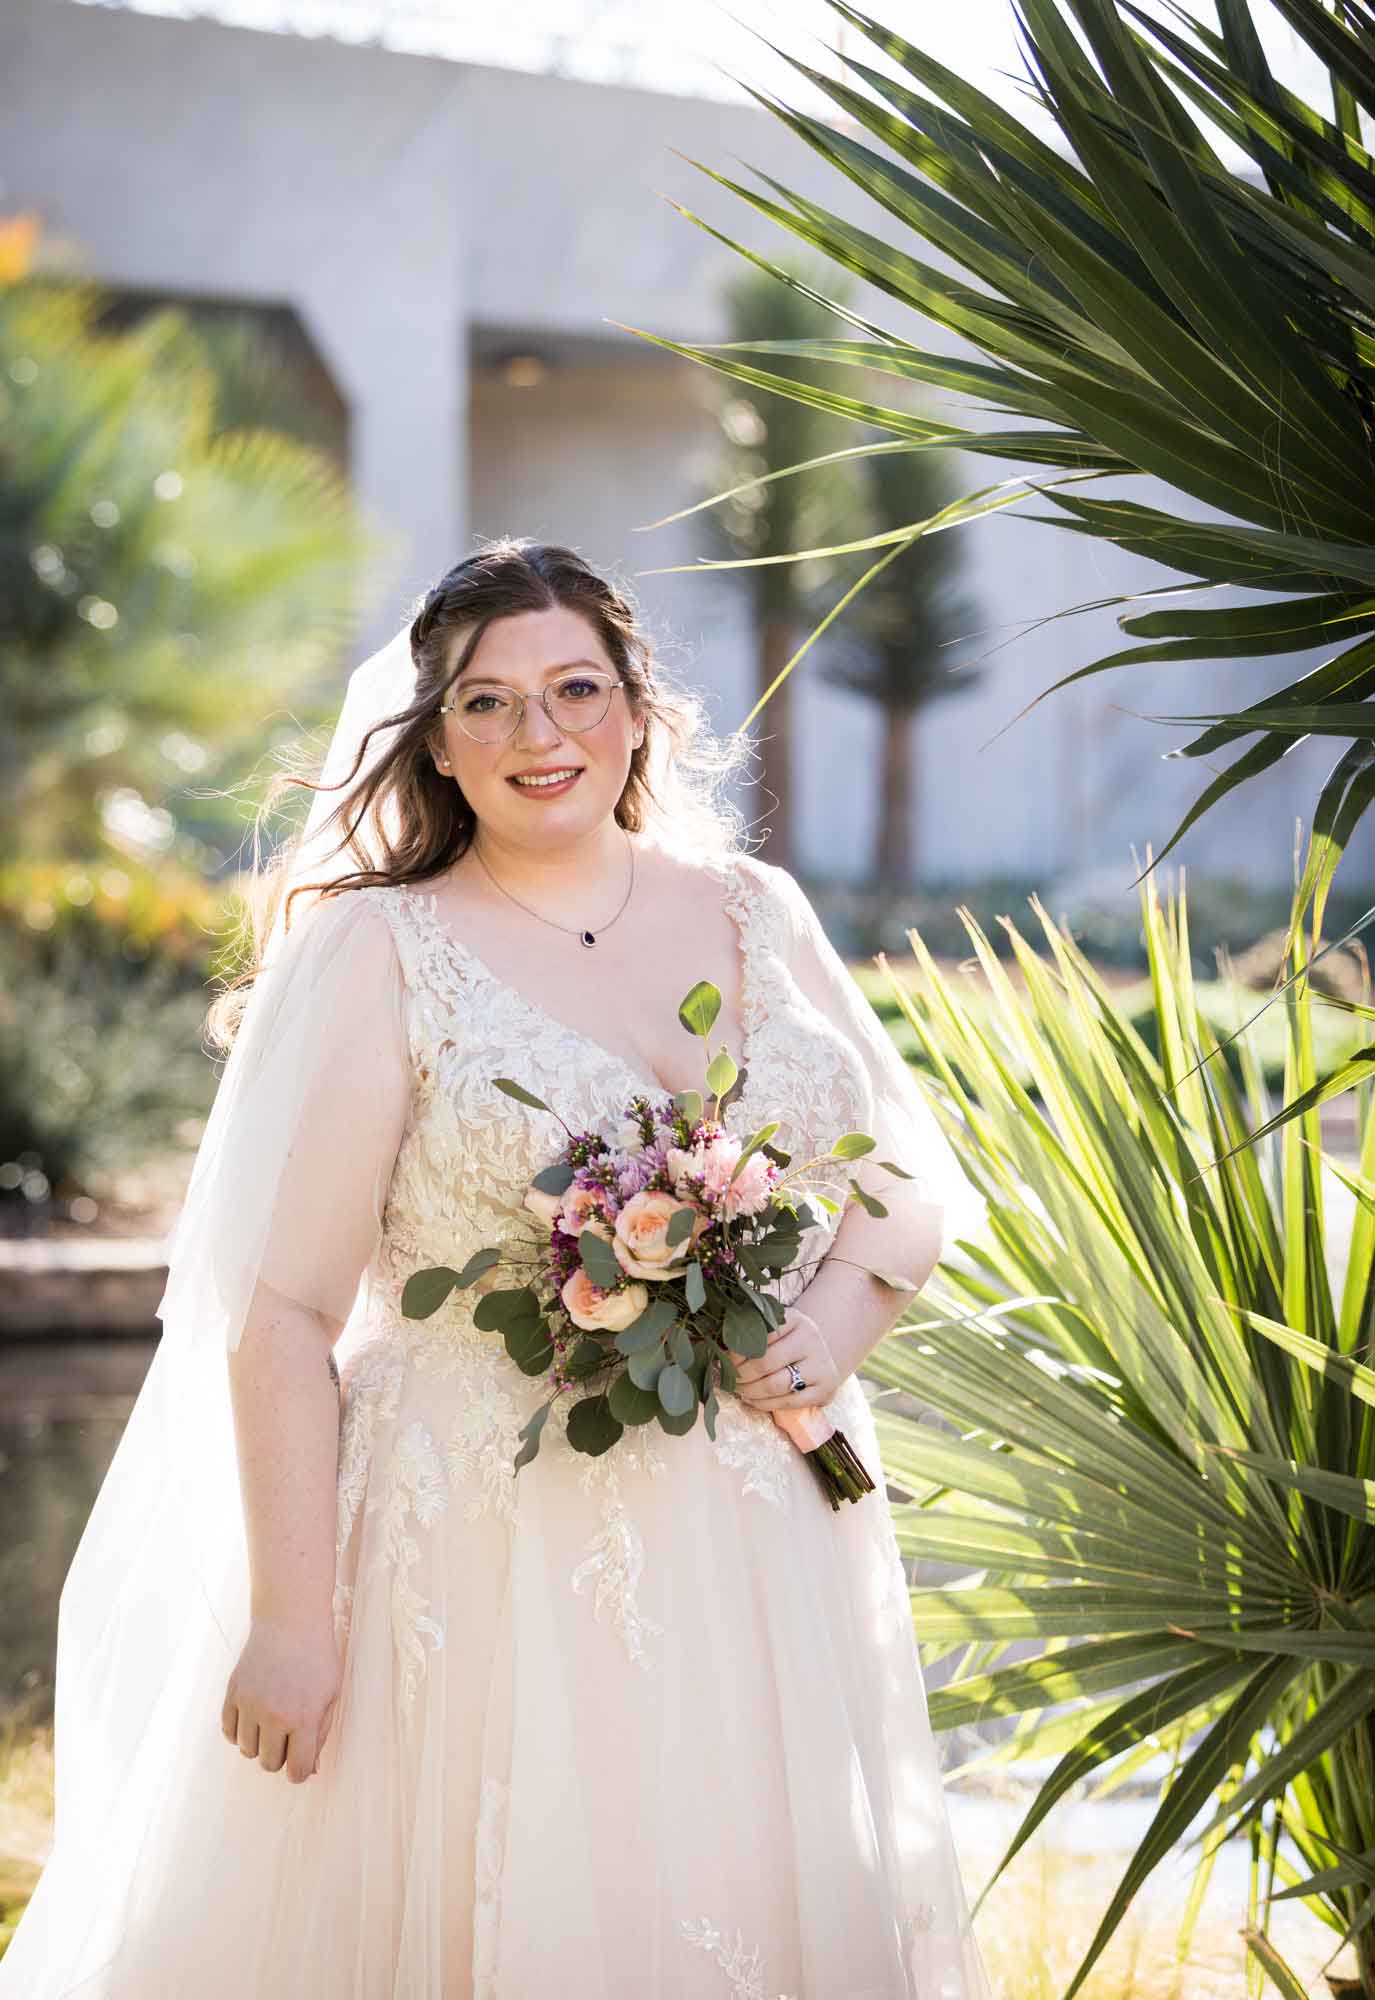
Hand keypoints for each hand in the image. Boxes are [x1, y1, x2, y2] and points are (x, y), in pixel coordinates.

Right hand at [222, 1616, 341, 1783]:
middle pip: (269, 1763)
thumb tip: (308, 1770)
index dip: (299, 1771)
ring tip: (271, 1720)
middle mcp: (274, 1715)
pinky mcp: (233, 1692)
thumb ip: (320, 1734)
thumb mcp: (331, 1695)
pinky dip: (239, 1731)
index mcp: (304, 1718)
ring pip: (246, 1750)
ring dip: (259, 1742)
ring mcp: (250, 1703)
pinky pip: (229, 1732)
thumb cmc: (317, 1658)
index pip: (296, 1770)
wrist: (290, 1620)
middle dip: (280, 1755)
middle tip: (288, 1732)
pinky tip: (253, 1716)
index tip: (300, 1759)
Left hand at [727, 1305, 841, 1410]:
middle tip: (727, 1378)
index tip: (722, 1358)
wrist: (821, 1354)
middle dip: (740, 1374)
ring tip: (738, 1389)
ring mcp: (821, 1365)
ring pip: (775, 1384)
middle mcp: (811, 1339)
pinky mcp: (825, 1389)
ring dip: (749, 1391)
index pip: (759, 1335)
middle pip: (765, 1362)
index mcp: (795, 1319)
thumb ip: (749, 1332)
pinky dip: (763, 1404)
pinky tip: (751, 1399)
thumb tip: (713, 1346)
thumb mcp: (773, 1328)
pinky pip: (788, 1402)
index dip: (736, 1351)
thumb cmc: (786, 1341)